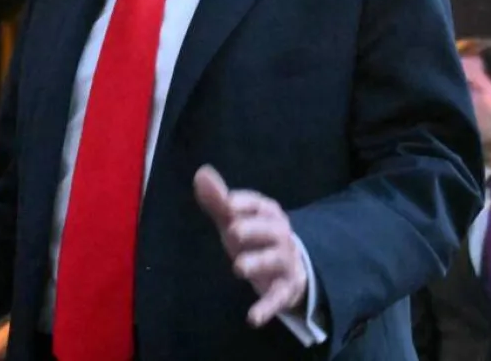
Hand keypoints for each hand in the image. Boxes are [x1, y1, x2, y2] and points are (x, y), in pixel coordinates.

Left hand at [194, 165, 306, 327]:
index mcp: (269, 215)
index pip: (261, 205)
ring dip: (258, 263)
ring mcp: (285, 263)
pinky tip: (252, 318)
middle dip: (254, 229)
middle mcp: (281, 236)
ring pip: (276, 260)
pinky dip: (267, 308)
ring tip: (238, 267)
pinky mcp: (285, 289)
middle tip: (232, 231)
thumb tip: (201, 172)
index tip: (230, 203)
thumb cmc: (254, 238)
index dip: (247, 203)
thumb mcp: (234, 219)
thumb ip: (218, 199)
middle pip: (272, 230)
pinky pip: (278, 298)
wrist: (288, 271)